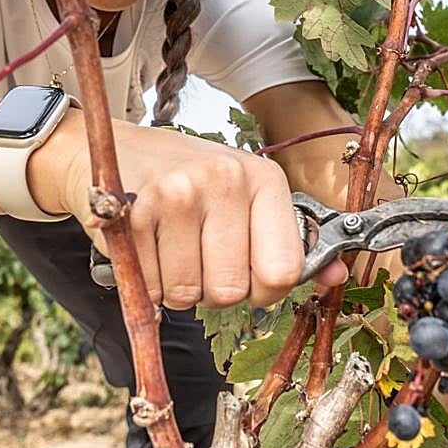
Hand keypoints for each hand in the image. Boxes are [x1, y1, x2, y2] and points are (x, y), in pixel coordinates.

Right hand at [53, 115, 347, 308]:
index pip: (283, 270)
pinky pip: (151, 290)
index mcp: (263, 179)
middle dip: (213, 289)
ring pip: (188, 296)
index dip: (265, 289)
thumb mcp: (245, 196)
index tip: (249, 275)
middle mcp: (225, 180)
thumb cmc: (186, 179)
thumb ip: (291, 240)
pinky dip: (146, 282)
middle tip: (198, 256)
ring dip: (177, 286)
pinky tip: (146, 246)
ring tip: (171, 246)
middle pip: (231, 291)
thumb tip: (339, 275)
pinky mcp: (132, 215)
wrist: (108, 152)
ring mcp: (177, 194)